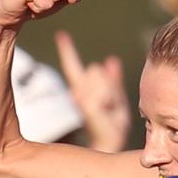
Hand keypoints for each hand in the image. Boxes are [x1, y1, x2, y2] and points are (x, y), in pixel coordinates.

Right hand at [55, 31, 130, 151]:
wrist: (111, 143)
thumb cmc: (113, 125)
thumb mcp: (116, 98)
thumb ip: (113, 80)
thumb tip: (111, 60)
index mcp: (82, 90)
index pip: (72, 66)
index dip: (67, 50)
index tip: (60, 34)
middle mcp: (77, 92)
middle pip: (94, 69)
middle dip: (107, 83)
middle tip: (110, 104)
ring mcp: (80, 98)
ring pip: (99, 77)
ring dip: (110, 92)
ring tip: (110, 110)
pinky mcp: (86, 104)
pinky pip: (103, 89)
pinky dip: (110, 99)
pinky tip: (108, 111)